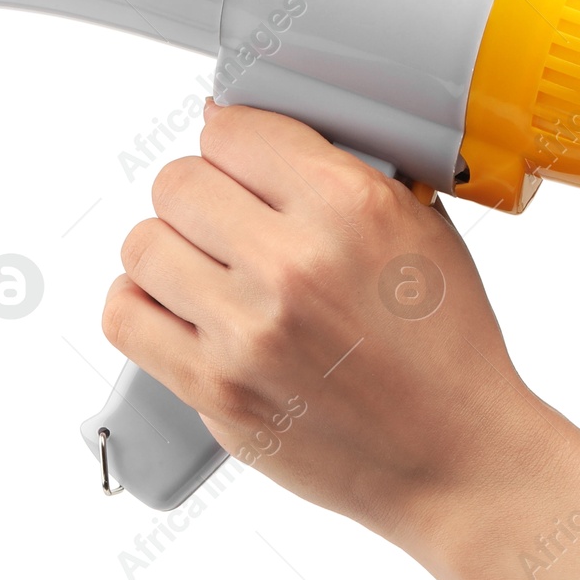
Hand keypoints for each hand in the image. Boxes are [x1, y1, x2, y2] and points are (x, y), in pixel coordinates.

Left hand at [100, 102, 547, 550]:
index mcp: (348, 204)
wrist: (455, 456)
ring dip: (168, 250)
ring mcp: (247, 332)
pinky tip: (179, 309)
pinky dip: (142, 306)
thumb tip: (232, 124)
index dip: (234, 143)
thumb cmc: (442, 341)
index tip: (242, 164)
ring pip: (142, 244)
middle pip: (176, 182)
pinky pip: (124, 317)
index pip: (231, 129)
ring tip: (205, 269)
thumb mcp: (418, 225)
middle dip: (200, 195)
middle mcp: (291, 263)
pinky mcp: (215, 390)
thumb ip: (337, 169)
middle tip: (227, 222)